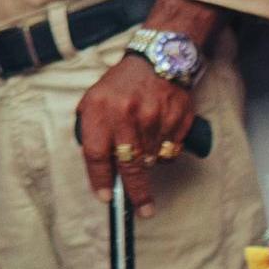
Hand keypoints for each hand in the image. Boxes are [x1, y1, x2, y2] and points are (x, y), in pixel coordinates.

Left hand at [72, 47, 201, 215]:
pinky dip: (164, 152)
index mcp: (100, 109)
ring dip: (149, 163)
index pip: (96, 154)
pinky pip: (171, 150)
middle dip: (136, 193)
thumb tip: (99, 170)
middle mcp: (126, 114)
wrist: (157, 57)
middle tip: (142, 211)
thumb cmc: (121, 84)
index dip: (100, 180)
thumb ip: (91, 131)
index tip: (107, 197)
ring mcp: (154, 117)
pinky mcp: (177, 118)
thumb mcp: (94, 99)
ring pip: (152, 160)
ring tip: (145, 145)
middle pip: (129, 165)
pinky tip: (159, 136)